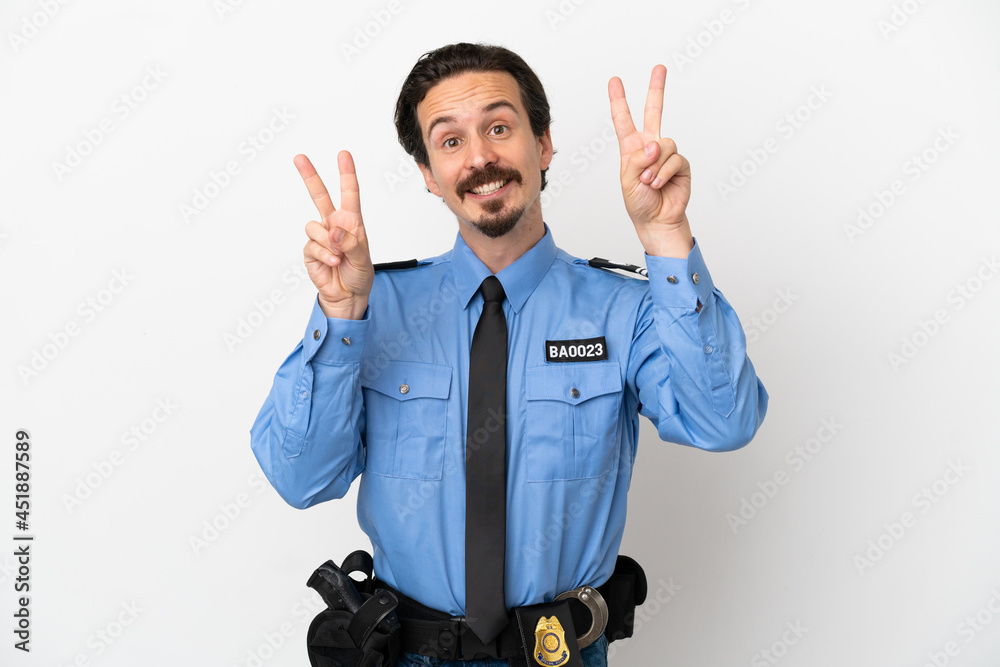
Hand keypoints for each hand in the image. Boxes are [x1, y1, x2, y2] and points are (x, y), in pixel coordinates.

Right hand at [296, 151, 372, 319]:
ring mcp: (320, 237)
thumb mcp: (363, 258)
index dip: (346, 173)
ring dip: (327, 241)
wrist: (348, 296)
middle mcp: (334, 225)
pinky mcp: (310, 250)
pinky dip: (323, 254)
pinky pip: (311, 245)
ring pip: (313, 226)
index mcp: (351, 221)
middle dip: (309, 176)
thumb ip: (350, 243)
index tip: (343, 154)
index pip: (349, 193)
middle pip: (319, 195)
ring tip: (339, 256)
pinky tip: (332, 262)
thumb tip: (333, 231)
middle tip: (299, 157)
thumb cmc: (359, 274)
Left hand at [609, 65, 692, 256]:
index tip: (615, 81)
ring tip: (648, 182)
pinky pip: (674, 159)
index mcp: (632, 148)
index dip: (619, 101)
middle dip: (656, 89)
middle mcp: (650, 146)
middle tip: (659, 68)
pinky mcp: (681, 164)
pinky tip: (658, 184)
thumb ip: (637, 159)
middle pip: (654, 112)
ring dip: (653, 166)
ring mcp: (666, 154)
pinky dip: (663, 173)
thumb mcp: (627, 180)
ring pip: (663, 144)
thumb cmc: (638, 202)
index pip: (624, 120)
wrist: (656, 220)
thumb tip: (654, 144)